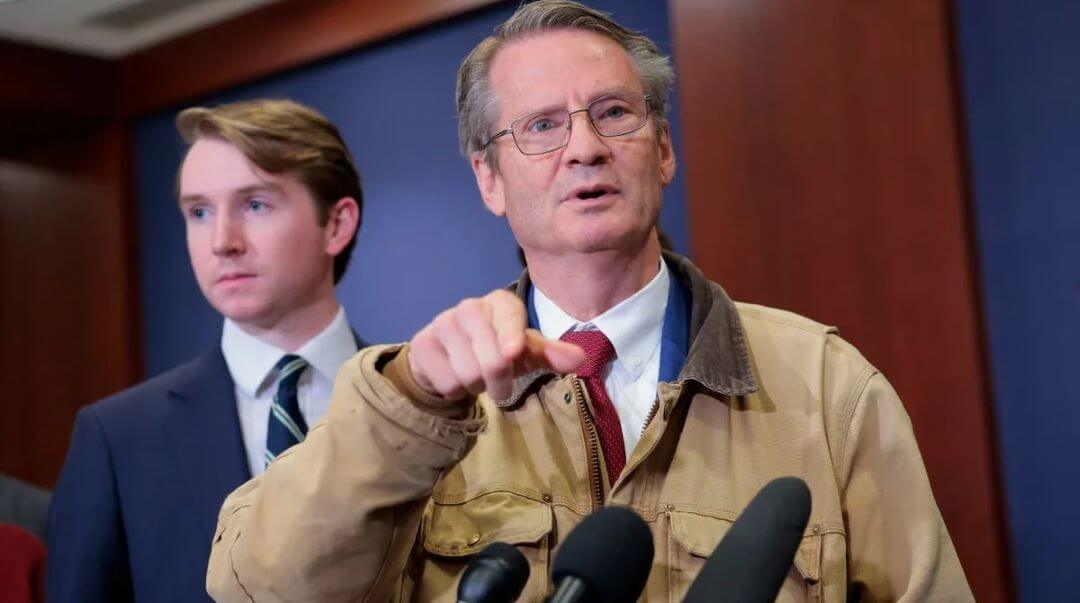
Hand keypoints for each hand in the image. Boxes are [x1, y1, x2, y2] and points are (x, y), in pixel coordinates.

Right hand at [408, 290, 584, 400]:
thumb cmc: (499, 351)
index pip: (509, 319)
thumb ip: (553, 355)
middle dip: (499, 382)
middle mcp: (470, 307)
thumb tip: (580, 358)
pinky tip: (455, 375)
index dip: (511, 338)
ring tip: (476, 375)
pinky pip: (446, 382)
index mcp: (501, 304)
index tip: (513, 353)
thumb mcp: (528, 354)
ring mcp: (442, 323)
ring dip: (476, 386)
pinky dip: (455, 390)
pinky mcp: (422, 344)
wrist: (450, 357)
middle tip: (498, 382)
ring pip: (468, 375)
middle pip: (492, 360)